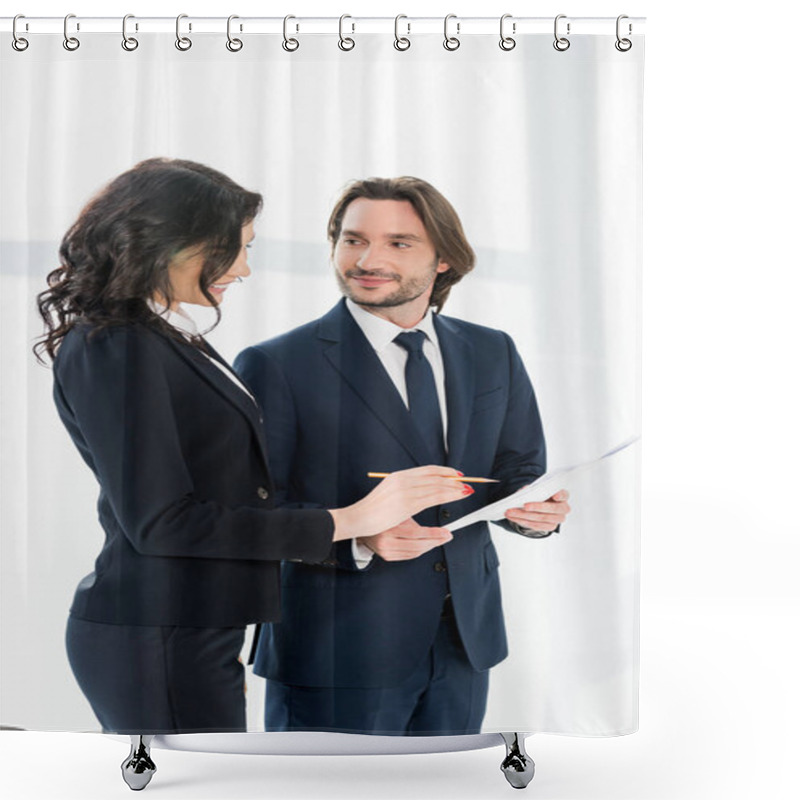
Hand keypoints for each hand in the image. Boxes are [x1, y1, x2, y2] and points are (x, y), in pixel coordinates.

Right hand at [330, 465, 470, 540]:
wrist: (360, 518)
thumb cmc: (374, 510)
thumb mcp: (390, 493)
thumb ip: (405, 488)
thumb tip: (422, 488)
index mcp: (398, 475)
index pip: (427, 469)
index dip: (444, 471)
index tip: (456, 474)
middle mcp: (403, 480)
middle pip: (434, 476)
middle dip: (453, 479)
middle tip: (466, 482)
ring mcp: (405, 491)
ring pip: (436, 486)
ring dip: (454, 487)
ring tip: (465, 490)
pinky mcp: (407, 504)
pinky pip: (433, 497)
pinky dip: (448, 495)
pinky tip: (457, 496)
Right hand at [358, 518, 452, 561]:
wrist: (362, 523)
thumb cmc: (383, 514)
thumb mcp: (398, 510)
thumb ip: (414, 514)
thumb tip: (437, 515)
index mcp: (388, 527)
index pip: (416, 533)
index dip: (434, 534)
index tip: (447, 532)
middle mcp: (385, 541)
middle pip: (417, 546)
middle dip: (436, 542)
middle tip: (447, 536)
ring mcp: (385, 551)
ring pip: (415, 552)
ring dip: (430, 546)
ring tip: (439, 539)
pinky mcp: (387, 557)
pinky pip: (409, 556)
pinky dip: (420, 550)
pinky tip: (427, 544)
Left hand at [504, 489, 569, 532]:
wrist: (541, 506)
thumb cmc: (541, 495)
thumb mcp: (537, 489)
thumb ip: (532, 489)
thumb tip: (523, 491)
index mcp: (562, 495)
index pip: (564, 494)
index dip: (560, 495)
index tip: (555, 495)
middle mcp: (563, 508)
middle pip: (552, 509)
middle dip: (537, 507)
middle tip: (524, 506)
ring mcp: (557, 519)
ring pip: (541, 518)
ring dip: (524, 516)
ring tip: (511, 512)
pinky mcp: (550, 527)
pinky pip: (536, 525)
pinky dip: (522, 521)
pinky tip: (513, 517)